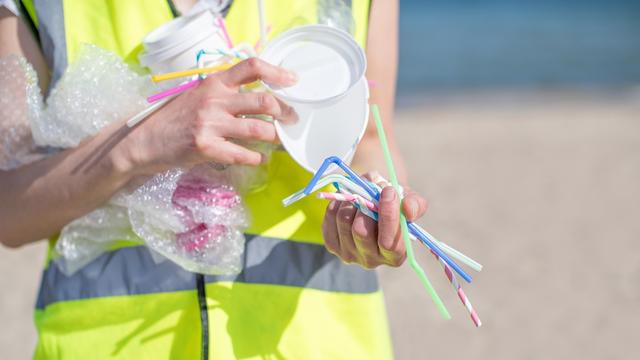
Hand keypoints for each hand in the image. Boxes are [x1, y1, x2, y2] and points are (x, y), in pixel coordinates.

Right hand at [120, 58, 297, 175]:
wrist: (145, 141)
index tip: (292, 80)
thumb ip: (224, 93)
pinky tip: (261, 158)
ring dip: (275, 137)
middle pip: (262, 102)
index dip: (276, 72)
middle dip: (284, 112)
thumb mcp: (198, 95)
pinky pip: (243, 154)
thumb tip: (257, 97)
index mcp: (214, 82)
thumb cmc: (175, 118)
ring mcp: (210, 124)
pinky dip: (258, 158)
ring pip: (258, 130)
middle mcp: (214, 100)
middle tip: (291, 119)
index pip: (251, 67)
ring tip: (279, 140)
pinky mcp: (206, 147)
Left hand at [321, 173, 427, 268]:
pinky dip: (339, 203)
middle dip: (367, 205)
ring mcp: (349, 255)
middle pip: (361, 232)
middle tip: (372, 189)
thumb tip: (407, 208)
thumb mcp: (409, 201)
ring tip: (361, 194)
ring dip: (353, 200)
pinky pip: (331, 218)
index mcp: (395, 255)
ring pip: (344, 221)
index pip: (390, 243)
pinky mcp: (332, 245)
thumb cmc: (395, 204)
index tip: (389, 191)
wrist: (373, 202)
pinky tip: (348, 201)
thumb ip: (414, 204)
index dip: (389, 216)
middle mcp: (371, 260)